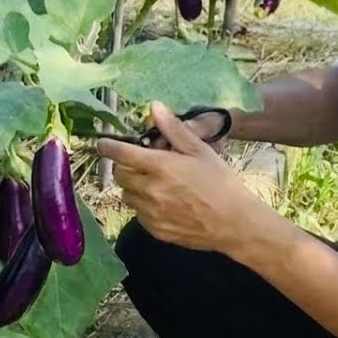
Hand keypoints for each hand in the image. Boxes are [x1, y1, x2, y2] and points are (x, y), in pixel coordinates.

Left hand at [97, 101, 281, 258]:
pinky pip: (138, 214)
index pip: (121, 154)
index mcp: (160, 167)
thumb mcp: (199, 150)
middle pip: (120, 175)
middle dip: (125, 166)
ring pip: (127, 195)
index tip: (102, 143)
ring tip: (155, 183)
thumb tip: (153, 107)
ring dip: (134, 186)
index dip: (108, 147)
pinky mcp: (155, 230)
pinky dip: (143, 206)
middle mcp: (150, 190)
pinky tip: (163, 202)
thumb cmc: (220, 182)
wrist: (234, 223)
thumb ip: (173, 129)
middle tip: (141, 163)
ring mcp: (150, 213)